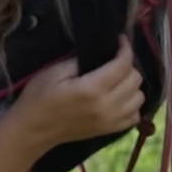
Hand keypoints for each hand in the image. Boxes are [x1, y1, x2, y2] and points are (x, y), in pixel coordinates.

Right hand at [8, 36, 143, 147]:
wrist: (32, 130)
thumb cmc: (38, 98)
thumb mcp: (54, 72)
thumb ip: (79, 61)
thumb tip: (99, 53)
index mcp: (92, 89)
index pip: (122, 65)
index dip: (125, 48)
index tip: (119, 40)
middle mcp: (106, 106)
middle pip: (135, 80)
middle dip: (128, 65)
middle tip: (113, 60)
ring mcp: (110, 121)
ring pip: (139, 98)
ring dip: (132, 85)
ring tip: (117, 79)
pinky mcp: (109, 131)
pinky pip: (135, 117)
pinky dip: (132, 105)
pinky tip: (119, 98)